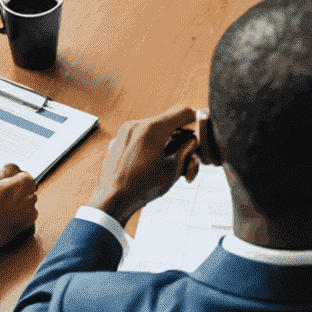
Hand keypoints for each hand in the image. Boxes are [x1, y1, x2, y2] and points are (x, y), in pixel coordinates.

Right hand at [0, 162, 38, 257]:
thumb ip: (2, 173)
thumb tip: (10, 170)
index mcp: (23, 184)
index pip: (23, 173)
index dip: (11, 175)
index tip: (2, 179)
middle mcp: (30, 198)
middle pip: (25, 188)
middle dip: (14, 188)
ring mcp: (29, 213)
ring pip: (25, 201)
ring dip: (15, 200)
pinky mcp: (25, 226)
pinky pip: (24, 214)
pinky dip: (16, 213)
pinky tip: (1, 215)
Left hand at [89, 104, 199, 224]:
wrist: (112, 201)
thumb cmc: (142, 187)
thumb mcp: (173, 170)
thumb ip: (187, 150)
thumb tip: (192, 140)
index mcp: (153, 128)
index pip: (183, 111)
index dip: (195, 121)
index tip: (199, 132)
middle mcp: (137, 124)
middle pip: (168, 123)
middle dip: (180, 140)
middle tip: (187, 160)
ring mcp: (125, 132)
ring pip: (154, 131)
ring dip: (166, 145)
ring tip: (168, 167)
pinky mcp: (118, 141)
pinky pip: (139, 138)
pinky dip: (150, 148)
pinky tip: (151, 166)